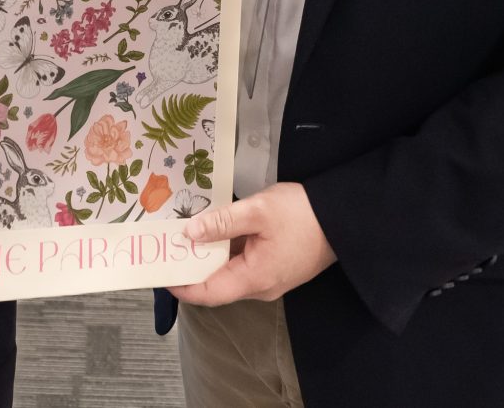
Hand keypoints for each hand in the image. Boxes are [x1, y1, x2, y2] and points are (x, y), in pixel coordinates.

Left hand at [170, 182, 337, 304]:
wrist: (344, 218)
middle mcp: (261, 287)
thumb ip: (221, 222)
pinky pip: (245, 265)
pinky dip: (226, 252)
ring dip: (208, 258)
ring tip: (184, 237)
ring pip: (230, 274)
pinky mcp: (277, 268)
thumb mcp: (258, 211)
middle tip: (166, 247)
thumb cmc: (302, 214)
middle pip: (217, 284)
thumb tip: (188, 233)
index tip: (158, 270)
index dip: (181, 285)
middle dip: (190, 268)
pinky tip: (215, 233)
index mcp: (254, 279)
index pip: (207, 293)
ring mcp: (270, 279)